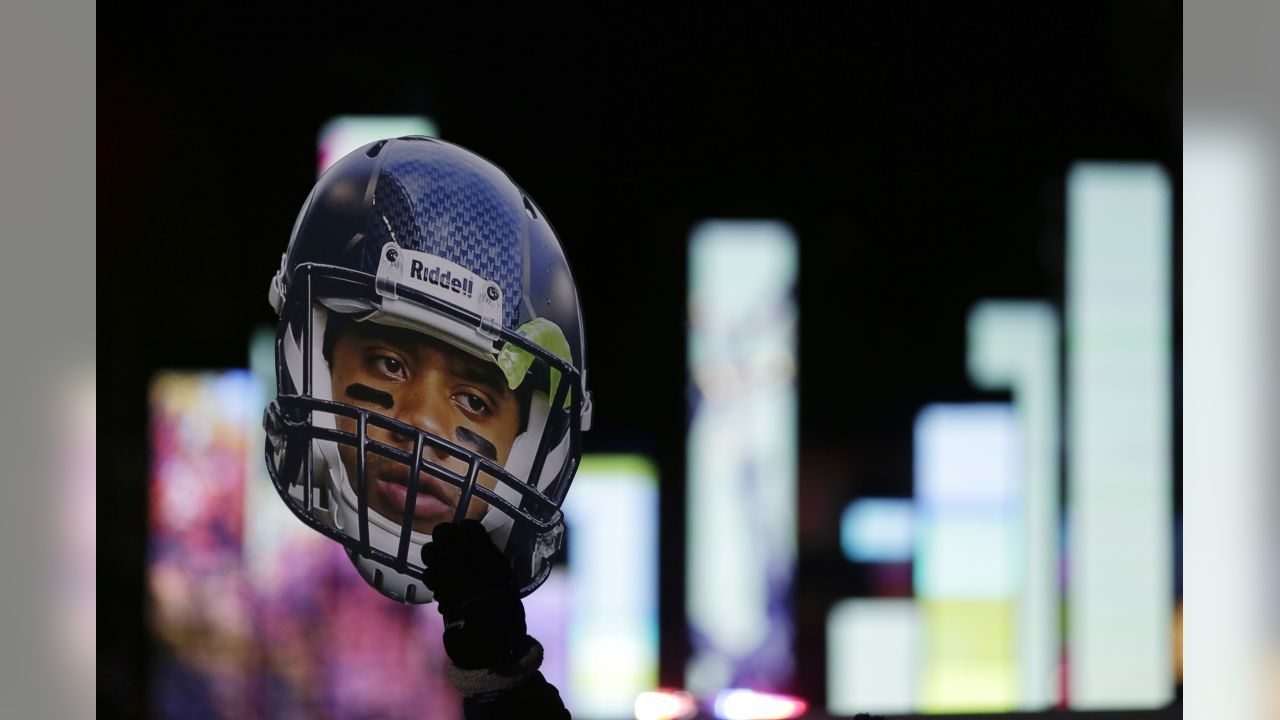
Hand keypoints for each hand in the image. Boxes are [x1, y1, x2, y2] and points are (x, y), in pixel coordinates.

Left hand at [421, 520, 527, 669]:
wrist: (491, 647)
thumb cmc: (506, 613)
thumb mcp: (508, 582)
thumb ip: (492, 560)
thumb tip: (476, 543)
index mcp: (492, 562)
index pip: (470, 529)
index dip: (467, 528)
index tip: (469, 532)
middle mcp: (468, 567)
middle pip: (444, 535)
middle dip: (445, 534)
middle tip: (451, 540)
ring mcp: (449, 580)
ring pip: (429, 552)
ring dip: (434, 553)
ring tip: (443, 559)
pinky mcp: (438, 594)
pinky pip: (428, 574)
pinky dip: (432, 573)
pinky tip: (440, 579)